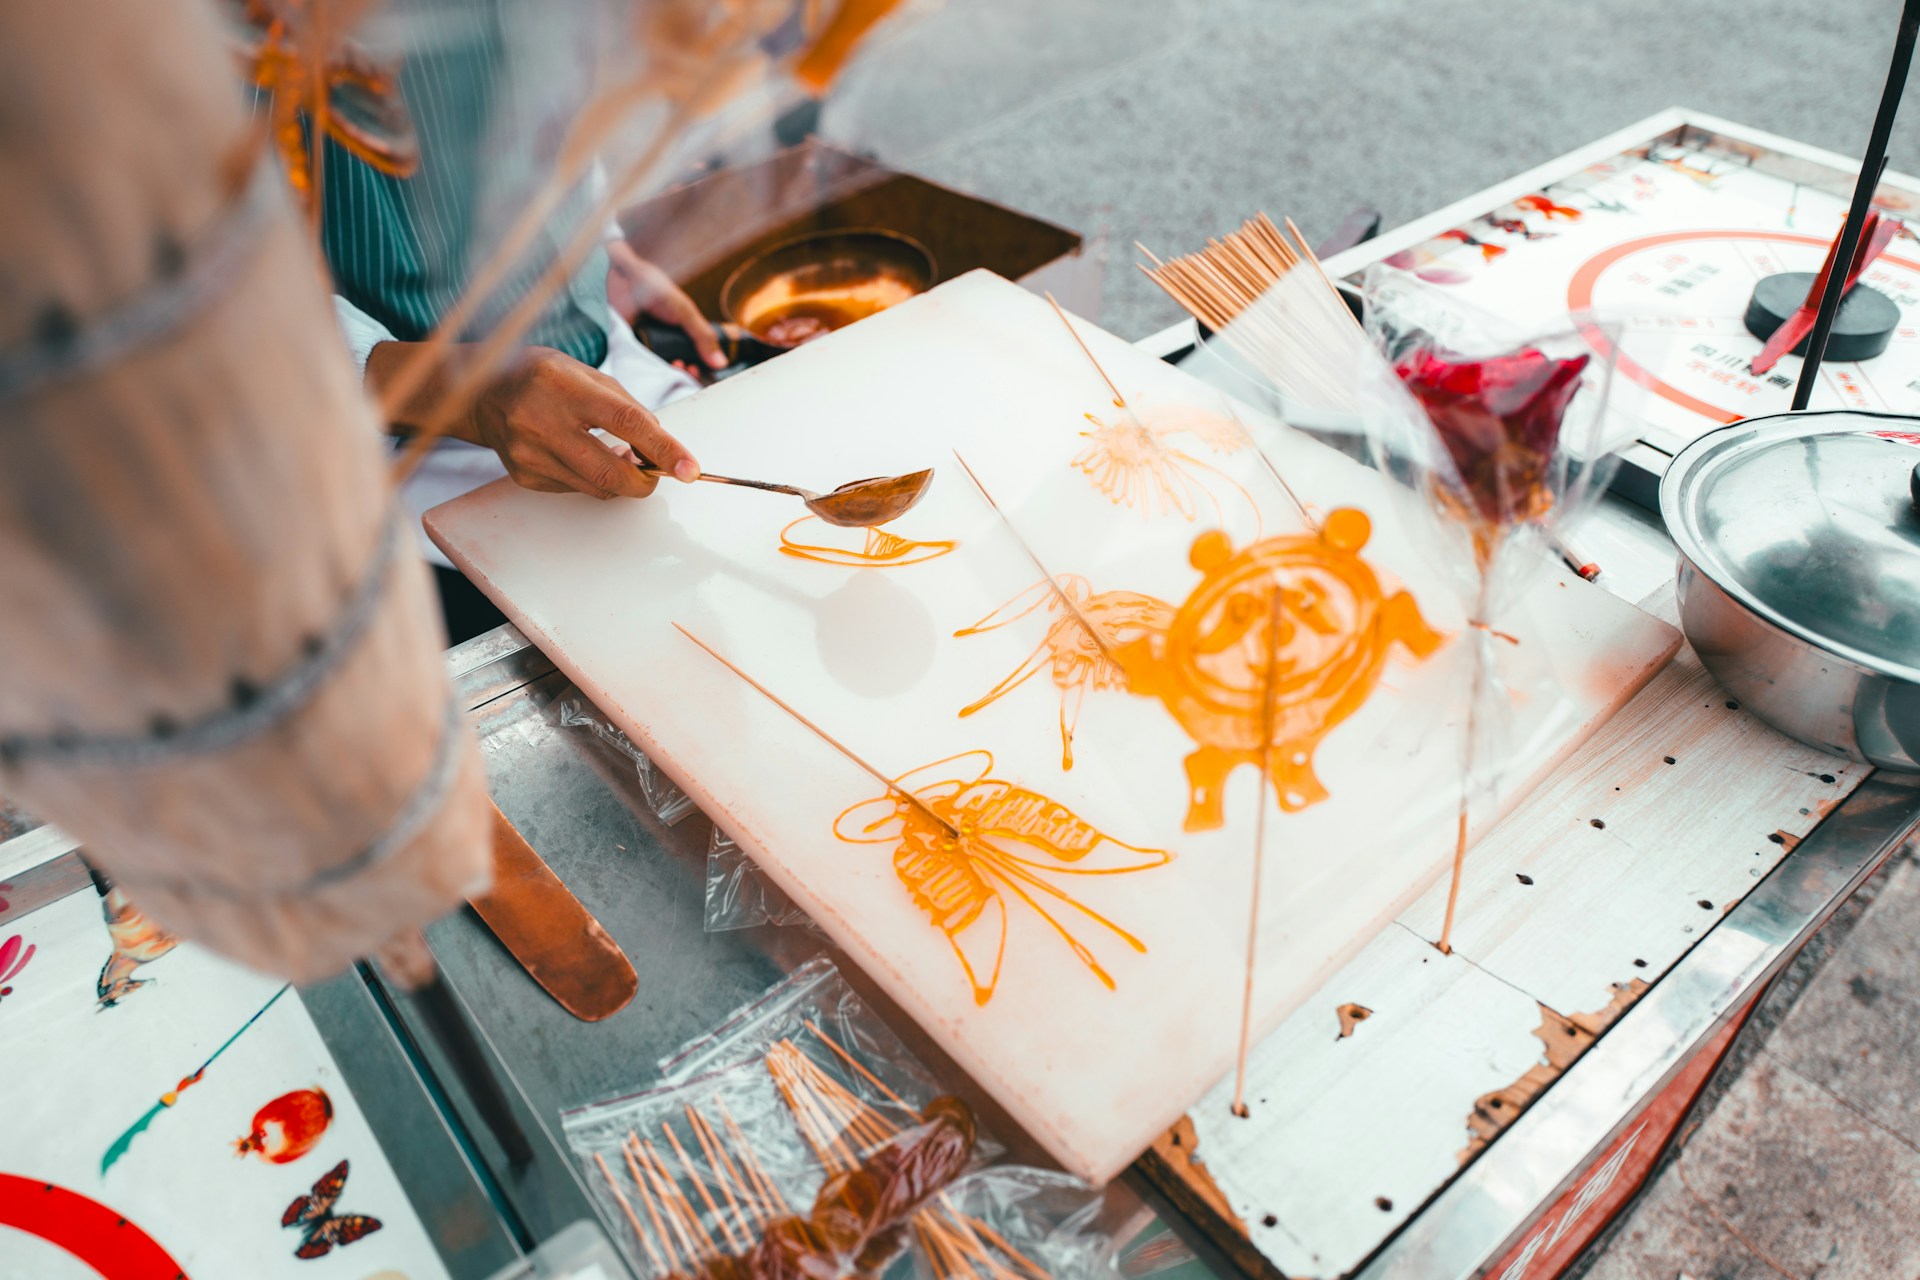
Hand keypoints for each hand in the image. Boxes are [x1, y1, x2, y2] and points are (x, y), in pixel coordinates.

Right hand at [469, 347, 698, 498]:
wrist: (482, 392)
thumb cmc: (541, 377)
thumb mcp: (585, 373)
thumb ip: (627, 407)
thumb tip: (663, 446)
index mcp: (563, 385)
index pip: (626, 422)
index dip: (664, 449)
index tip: (690, 469)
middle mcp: (541, 421)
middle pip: (609, 472)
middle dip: (646, 481)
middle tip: (660, 473)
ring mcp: (529, 453)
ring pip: (596, 487)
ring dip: (621, 480)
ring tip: (620, 457)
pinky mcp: (524, 475)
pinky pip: (576, 488)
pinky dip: (592, 479)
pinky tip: (584, 456)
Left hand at [606, 240, 726, 370]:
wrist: (624, 277)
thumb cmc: (656, 289)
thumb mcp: (685, 313)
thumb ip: (703, 337)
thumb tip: (722, 363)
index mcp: (681, 331)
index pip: (694, 356)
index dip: (698, 368)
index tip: (698, 371)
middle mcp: (665, 340)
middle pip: (678, 365)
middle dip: (685, 372)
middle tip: (688, 370)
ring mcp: (647, 344)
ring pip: (660, 367)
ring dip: (668, 371)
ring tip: (675, 366)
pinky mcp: (629, 346)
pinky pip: (640, 364)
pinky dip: (648, 369)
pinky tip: (656, 368)